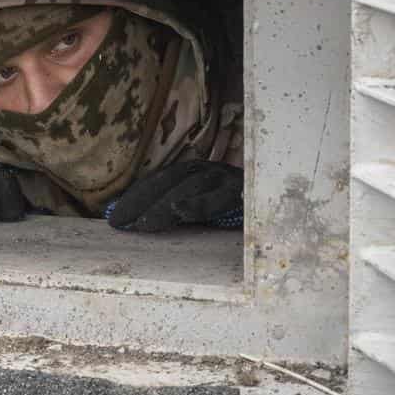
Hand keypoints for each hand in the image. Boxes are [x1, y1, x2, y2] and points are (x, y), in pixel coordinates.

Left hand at [107, 160, 241, 231]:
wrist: (280, 199)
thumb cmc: (236, 209)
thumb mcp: (201, 208)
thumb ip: (173, 212)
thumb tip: (134, 221)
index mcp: (194, 173)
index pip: (157, 181)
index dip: (134, 197)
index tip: (113, 218)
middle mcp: (208, 171)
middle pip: (168, 182)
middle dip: (140, 202)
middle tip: (118, 223)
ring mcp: (226, 178)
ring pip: (189, 188)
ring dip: (163, 206)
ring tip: (142, 224)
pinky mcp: (245, 190)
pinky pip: (220, 197)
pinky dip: (199, 203)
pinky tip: (181, 211)